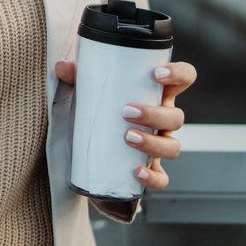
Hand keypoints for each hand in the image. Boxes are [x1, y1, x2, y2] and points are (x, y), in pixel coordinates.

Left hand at [53, 58, 195, 191]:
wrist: (91, 154)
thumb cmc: (98, 112)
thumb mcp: (89, 92)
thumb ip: (77, 77)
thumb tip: (61, 67)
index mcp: (155, 95)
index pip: (184, 78)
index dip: (178, 74)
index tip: (156, 73)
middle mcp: (163, 120)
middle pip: (176, 117)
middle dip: (154, 113)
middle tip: (126, 111)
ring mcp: (158, 146)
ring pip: (172, 146)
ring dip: (153, 142)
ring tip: (127, 137)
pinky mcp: (150, 171)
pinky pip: (162, 179)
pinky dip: (152, 177)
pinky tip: (136, 171)